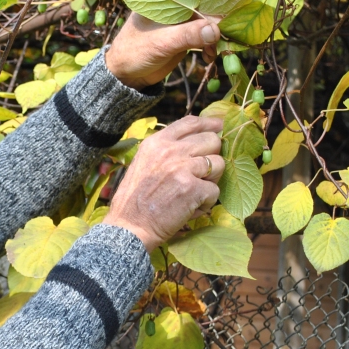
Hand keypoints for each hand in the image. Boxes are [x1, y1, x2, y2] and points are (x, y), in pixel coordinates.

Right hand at [103, 116, 223, 251]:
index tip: (219, 127)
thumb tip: (195, 142)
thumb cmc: (134, 200)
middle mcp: (170, 150)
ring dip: (212, 180)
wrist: (129, 227)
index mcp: (156, 142)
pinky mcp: (193, 189)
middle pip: (211, 140)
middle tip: (204, 173)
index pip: (190, 122)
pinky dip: (207, 202)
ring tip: (197, 193)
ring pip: (219, 164)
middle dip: (213, 156)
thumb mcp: (143, 163)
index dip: (209, 124)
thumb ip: (165, 151)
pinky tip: (192, 208)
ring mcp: (183, 168)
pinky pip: (215, 190)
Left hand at [104, 13, 221, 90]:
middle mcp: (174, 4)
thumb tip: (217, 30)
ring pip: (207, 24)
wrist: (125, 76)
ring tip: (216, 53)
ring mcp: (180, 21)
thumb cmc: (134, 53)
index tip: (229, 17)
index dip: (215, 3)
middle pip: (205, 8)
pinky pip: (204, 37)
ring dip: (216, 38)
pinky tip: (210, 58)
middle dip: (219, 23)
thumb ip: (188, 35)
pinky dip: (210, 46)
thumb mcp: (161, 43)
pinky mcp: (184, 36)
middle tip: (229, 39)